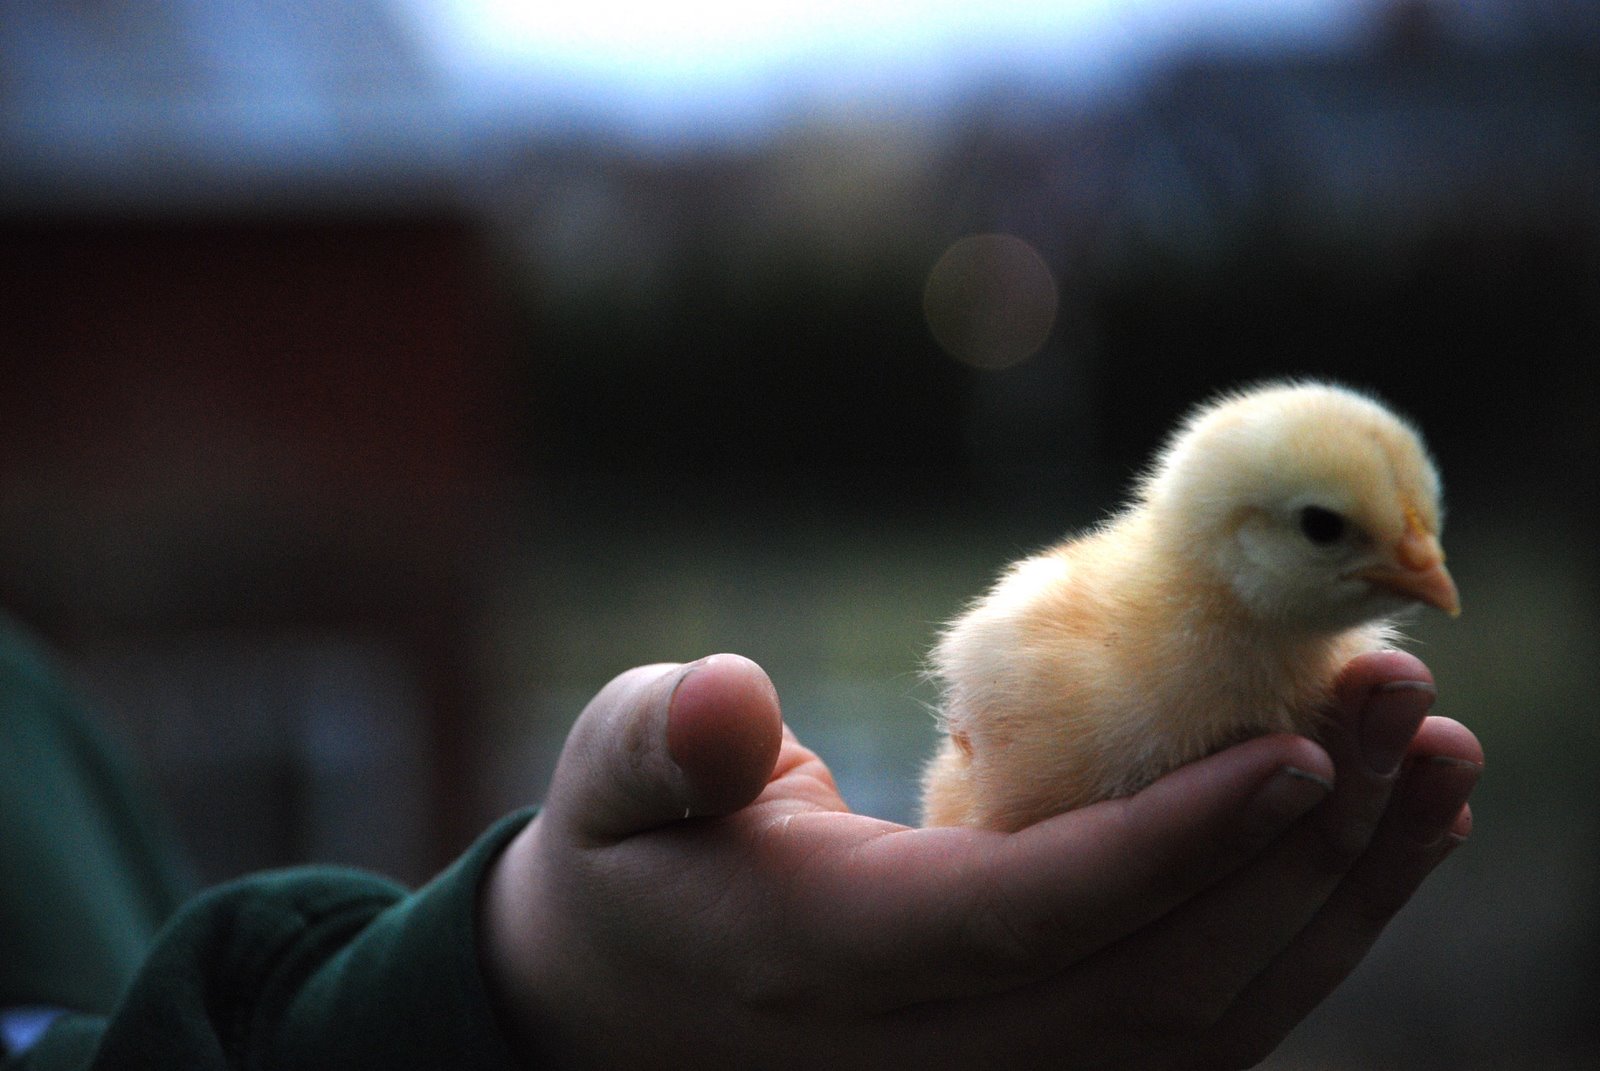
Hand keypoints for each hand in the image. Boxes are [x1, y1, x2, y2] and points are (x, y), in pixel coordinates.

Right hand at [479, 652, 1479, 1068]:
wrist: (628, 1001)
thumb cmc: (635, 862)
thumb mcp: (611, 785)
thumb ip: (659, 744)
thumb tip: (728, 702)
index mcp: (834, 958)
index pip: (1032, 919)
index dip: (1172, 847)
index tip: (1294, 747)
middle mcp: (936, 1047)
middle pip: (1163, 984)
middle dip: (1302, 854)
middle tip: (1404, 706)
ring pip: (1208, 1024)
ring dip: (1338, 899)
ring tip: (1435, 767)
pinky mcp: (1037, 1063)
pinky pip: (1199, 1032)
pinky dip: (1302, 943)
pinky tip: (1369, 846)